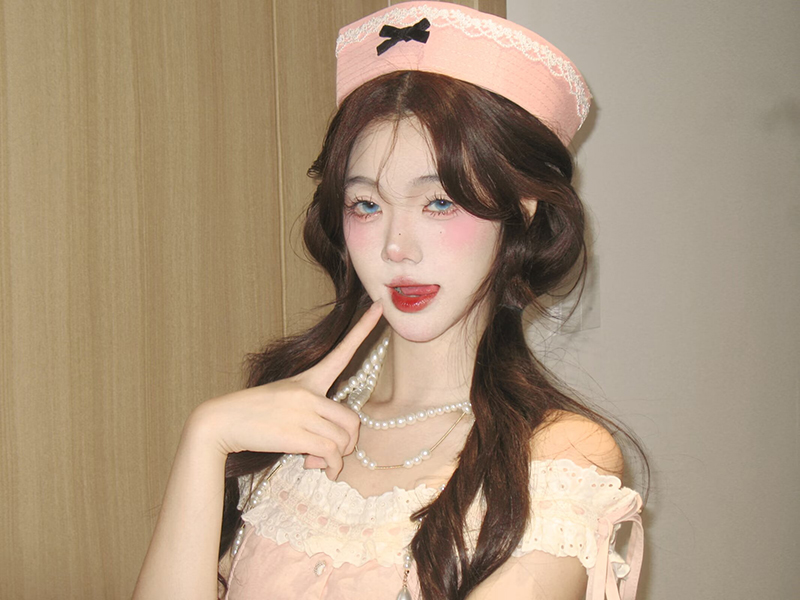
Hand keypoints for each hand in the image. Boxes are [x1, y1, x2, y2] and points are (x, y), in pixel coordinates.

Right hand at [189, 302, 382, 478]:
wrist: (222, 422)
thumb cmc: (254, 414)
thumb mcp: (284, 399)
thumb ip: (313, 414)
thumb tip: (330, 449)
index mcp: (308, 378)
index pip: (342, 351)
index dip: (364, 328)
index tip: (380, 306)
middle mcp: (309, 392)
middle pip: (353, 420)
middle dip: (349, 443)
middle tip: (332, 453)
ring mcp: (303, 412)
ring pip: (343, 440)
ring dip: (337, 458)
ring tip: (319, 461)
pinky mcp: (296, 434)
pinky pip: (330, 453)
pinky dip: (332, 468)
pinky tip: (322, 470)